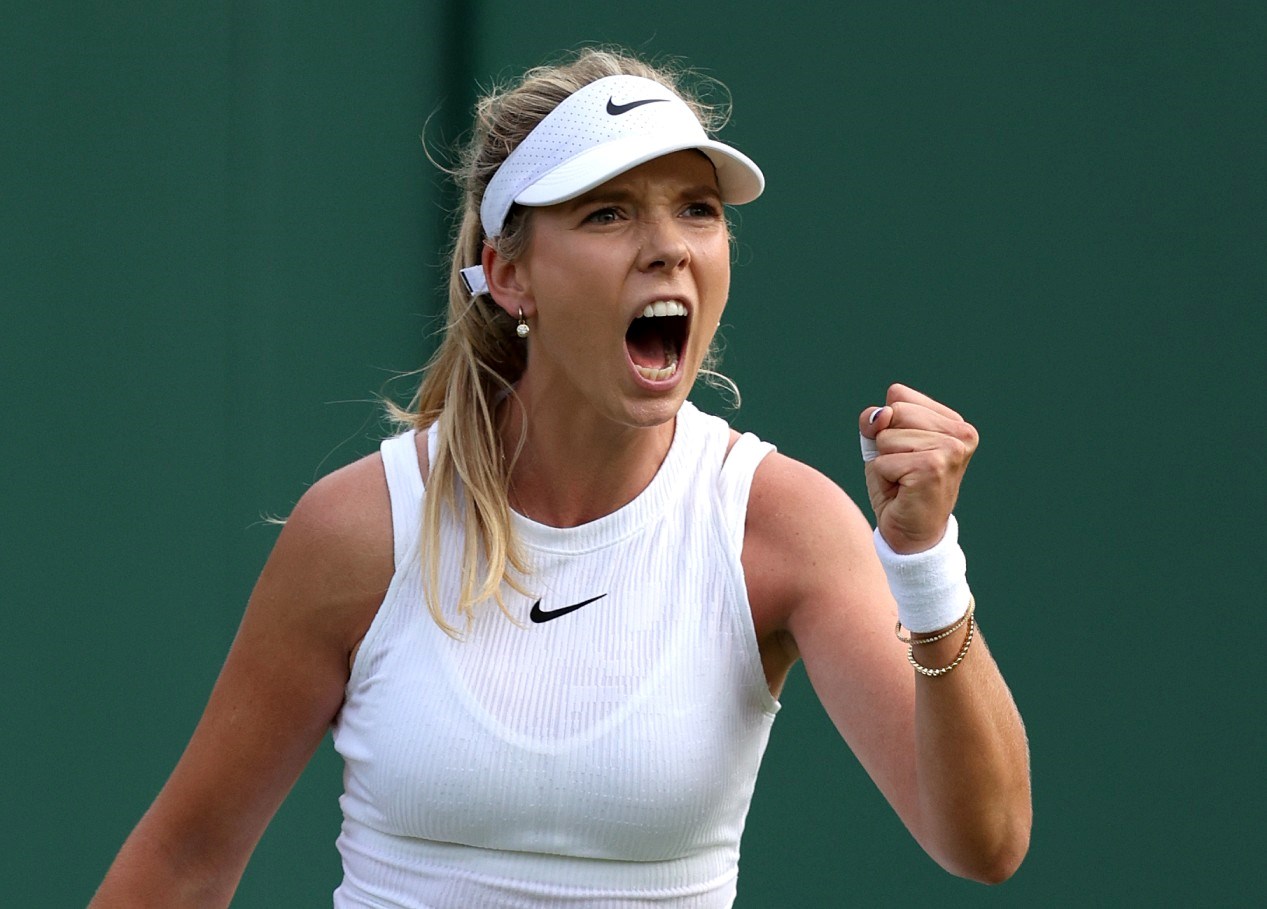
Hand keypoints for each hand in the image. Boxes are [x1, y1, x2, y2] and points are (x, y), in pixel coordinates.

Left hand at [858, 384, 977, 553]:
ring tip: (904, 482)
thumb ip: (875, 421)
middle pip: (894, 411)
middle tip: (902, 471)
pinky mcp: (933, 468)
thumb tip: (879, 415)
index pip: (898, 395)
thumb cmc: (898, 489)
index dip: (886, 424)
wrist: (911, 537)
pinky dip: (883, 480)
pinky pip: (882, 462)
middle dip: (885, 444)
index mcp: (954, 421)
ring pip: (886, 437)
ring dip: (884, 463)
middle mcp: (961, 432)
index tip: (904, 452)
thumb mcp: (881, 445)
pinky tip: (903, 492)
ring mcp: (950, 449)